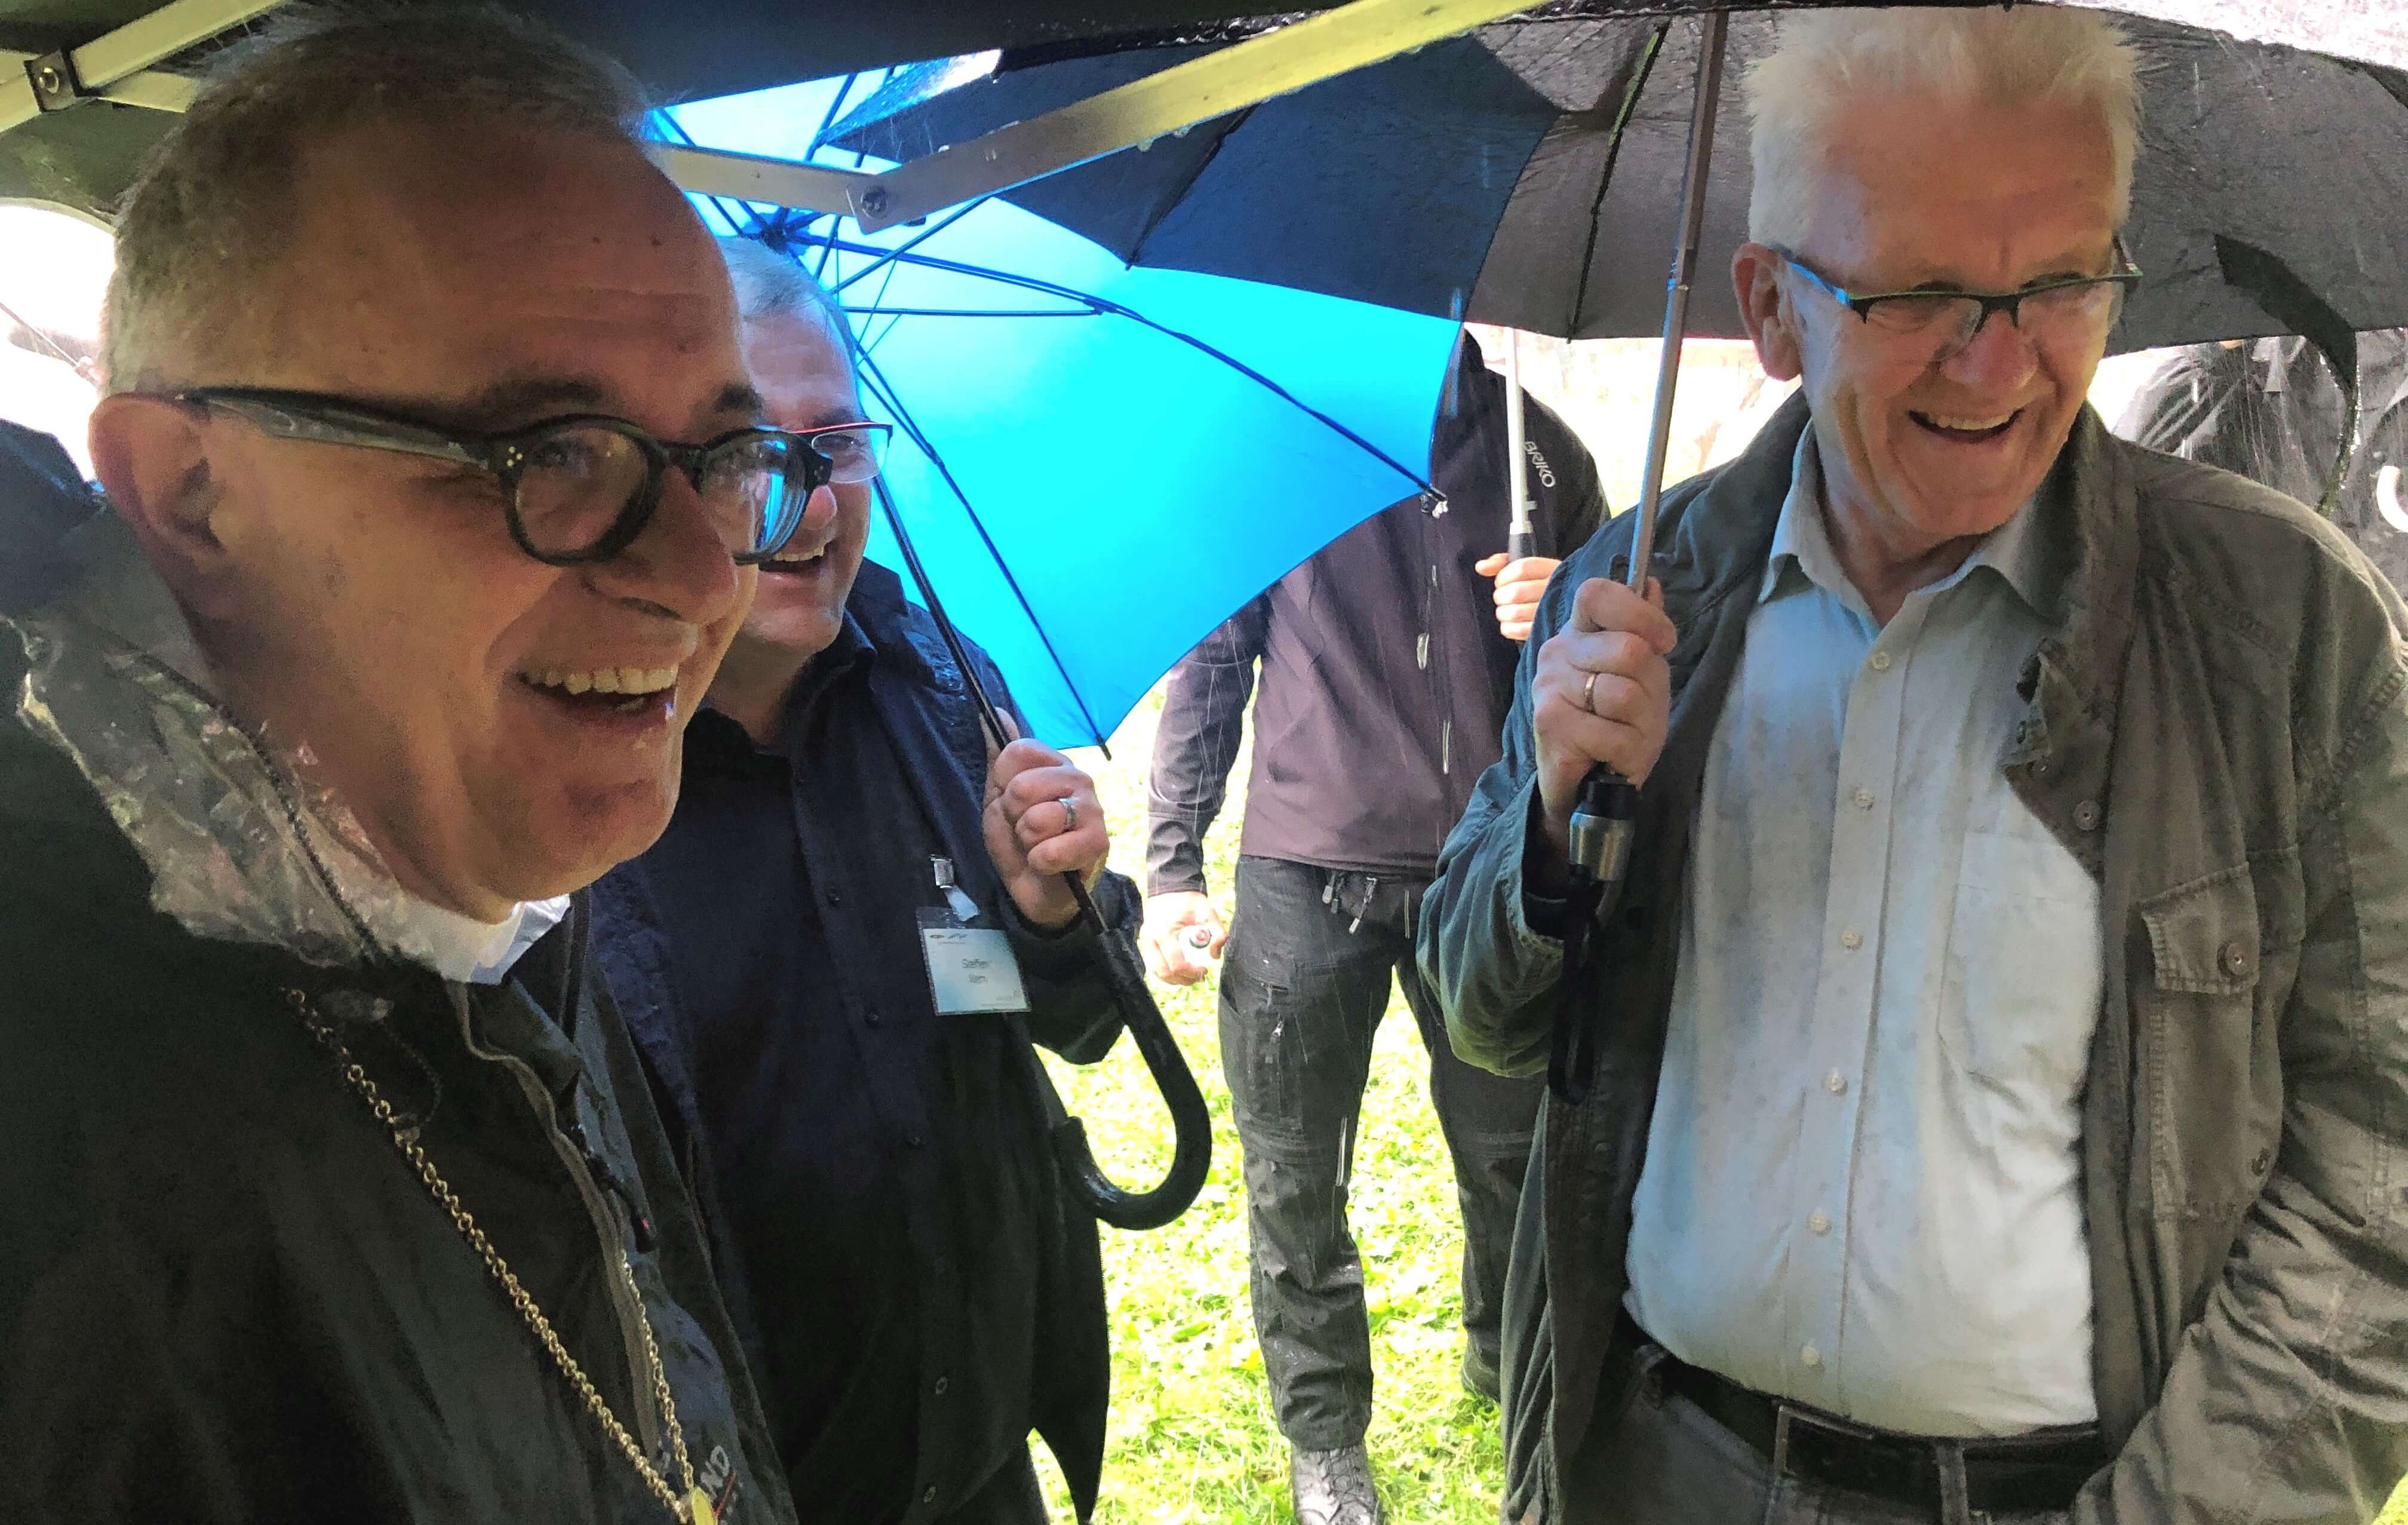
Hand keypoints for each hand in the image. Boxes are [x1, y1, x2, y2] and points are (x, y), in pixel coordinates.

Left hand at [983, 727, 1108, 930]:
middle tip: (1025, 829)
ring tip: (1038, 846)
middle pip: (1023, 786)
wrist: (1037, 888)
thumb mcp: (998, 798)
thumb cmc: (1019, 841)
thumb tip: (990, 711)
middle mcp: (1078, 778)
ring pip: (1038, 819)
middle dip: (1013, 816)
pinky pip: (1051, 849)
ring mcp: (1092, 809)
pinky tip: (1050, 864)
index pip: (1016, 752)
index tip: (1009, 802)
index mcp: (1054, 763)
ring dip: (1027, 841)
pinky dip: (1041, 862)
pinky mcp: (1099, 842)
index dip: (1002, 783)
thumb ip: (998, 756)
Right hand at [1141, 891, 1226, 984]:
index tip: (1204, 970)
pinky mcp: (1144, 942)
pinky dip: (1164, 973)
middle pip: (1164, 972)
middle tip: (1199, 977)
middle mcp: (1151, 938)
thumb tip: (1215, 955)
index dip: (1192, 972)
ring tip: (1189, 976)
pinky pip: (1151, 965)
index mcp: (1165, 932)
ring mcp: (1145, 941)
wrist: (1170, 887)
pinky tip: (1177, 972)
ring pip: (1155, 972)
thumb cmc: (1189, 900)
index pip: (1176, 963)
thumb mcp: (1208, 912)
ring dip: (1173, 979)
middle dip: (1183, 979)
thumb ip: (1218, 933)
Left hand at [1474, 554, 1560, 641]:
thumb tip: (1480, 567)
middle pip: (1516, 592)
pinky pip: (1519, 631)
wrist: (1565, 607)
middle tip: (1502, 598)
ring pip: (1515, 613)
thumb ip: (1500, 563)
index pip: (1522, 568)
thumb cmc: (1537, 585)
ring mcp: (1552, 611)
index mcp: (1551, 569)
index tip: (1500, 582)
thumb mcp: (1524, 567)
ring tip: (1505, 610)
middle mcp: (1554, 589)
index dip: (1503, 576)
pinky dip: (1508, 628)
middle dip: (1501, 596)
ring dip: (1503, 613)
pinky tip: (1510, 623)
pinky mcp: (1547, 631)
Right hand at [1530, 576, 1675, 878]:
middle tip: (1637, 711)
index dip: (1640, 614)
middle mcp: (1558, 651)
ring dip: (1639, 724)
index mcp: (1580, 632)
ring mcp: (1549, 685)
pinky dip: (1625, 751)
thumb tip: (1651, 583)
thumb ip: (1646, 633)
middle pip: (1628, 648)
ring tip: (1624, 736)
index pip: (1598, 594)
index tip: (1663, 642)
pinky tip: (1611, 756)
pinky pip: (1611, 731)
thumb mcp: (1644, 678)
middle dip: (1649, 687)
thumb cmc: (1615, 728)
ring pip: (1622, 693)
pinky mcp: (1548, 721)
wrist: (1586, 786)